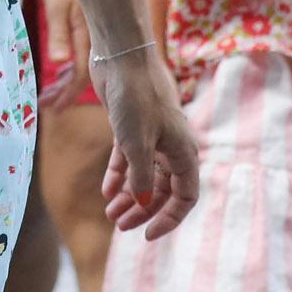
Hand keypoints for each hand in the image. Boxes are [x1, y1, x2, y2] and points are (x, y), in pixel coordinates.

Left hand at [37, 0, 92, 108]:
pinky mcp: (91, 27)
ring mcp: (95, 34)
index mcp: (87, 36)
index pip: (81, 74)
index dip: (68, 93)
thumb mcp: (56, 3)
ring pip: (83, 65)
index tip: (54, 107)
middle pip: (83, 75)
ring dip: (66, 82)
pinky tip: (61, 69)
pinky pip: (84, 54)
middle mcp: (95, 39)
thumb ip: (58, 33)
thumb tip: (57, 62)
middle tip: (48, 106)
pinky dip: (71, 66)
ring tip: (49, 94)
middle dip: (66, 93)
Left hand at [94, 45, 200, 240]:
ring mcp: (151, 136)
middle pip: (161, 189)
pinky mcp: (131, 127)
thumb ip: (140, 178)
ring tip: (110, 213)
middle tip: (119, 226)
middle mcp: (171, 146)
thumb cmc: (135, 98)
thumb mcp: (137, 144)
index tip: (148, 235)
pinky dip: (118, 175)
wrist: (121, 56)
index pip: (186, 196)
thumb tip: (141, 205)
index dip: (170, 218)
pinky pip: (128, 159)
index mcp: (183, 151)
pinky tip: (105, 191)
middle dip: (143, 210)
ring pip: (144, 175)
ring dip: (129, 195)